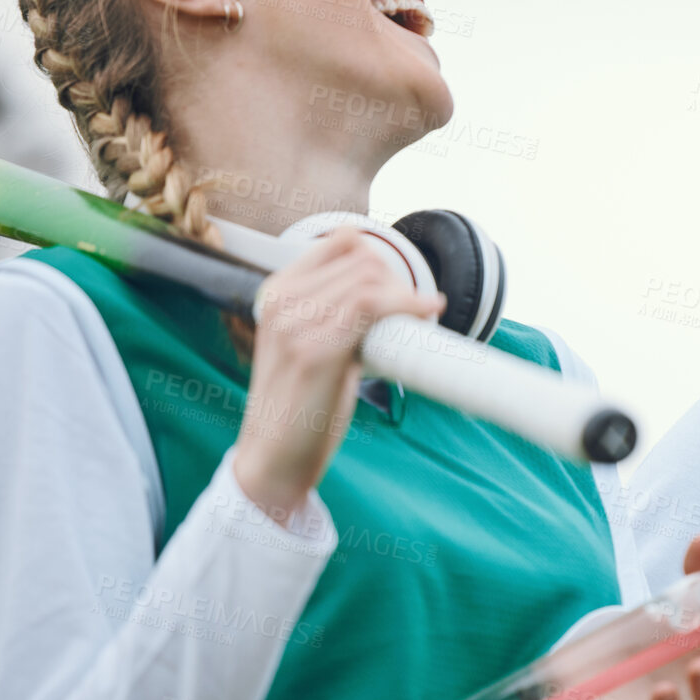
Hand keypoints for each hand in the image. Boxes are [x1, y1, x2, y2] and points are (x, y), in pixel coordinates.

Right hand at [233, 226, 444, 525]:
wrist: (272, 459)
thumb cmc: (299, 405)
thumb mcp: (308, 344)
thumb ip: (333, 314)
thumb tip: (386, 292)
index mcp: (277, 292)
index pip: (341, 241)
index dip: (381, 261)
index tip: (400, 290)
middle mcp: (281, 300)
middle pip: (362, 260)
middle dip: (399, 282)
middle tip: (415, 313)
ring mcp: (294, 324)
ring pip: (370, 279)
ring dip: (406, 297)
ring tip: (419, 319)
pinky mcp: (314, 351)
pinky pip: (370, 305)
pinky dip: (407, 305)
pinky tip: (426, 313)